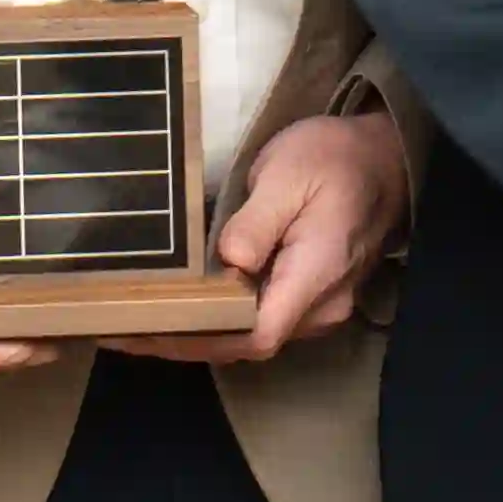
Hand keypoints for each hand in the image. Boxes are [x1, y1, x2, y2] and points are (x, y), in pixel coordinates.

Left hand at [133, 109, 410, 363]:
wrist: (384, 157)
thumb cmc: (335, 158)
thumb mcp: (288, 173)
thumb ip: (256, 223)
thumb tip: (226, 265)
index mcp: (315, 276)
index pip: (255, 336)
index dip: (196, 342)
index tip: (143, 332)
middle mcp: (320, 307)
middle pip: (246, 344)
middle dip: (182, 342)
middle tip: (119, 328)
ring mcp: (318, 308)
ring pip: (251, 337)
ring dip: (198, 334)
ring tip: (139, 321)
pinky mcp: (311, 298)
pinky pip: (260, 321)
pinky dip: (219, 321)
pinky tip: (185, 308)